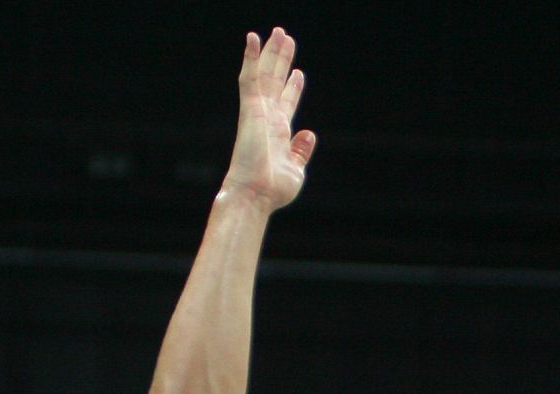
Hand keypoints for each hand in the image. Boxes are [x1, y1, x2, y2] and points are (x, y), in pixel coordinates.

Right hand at [222, 29, 316, 210]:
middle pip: (275, 82)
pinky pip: (250, 78)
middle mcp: (268, 119)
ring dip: (272, 53)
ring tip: (280, 33)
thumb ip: (301, 150)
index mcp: (279, 133)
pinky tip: (254, 38)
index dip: (292, 87)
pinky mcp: (251, 108)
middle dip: (282, 61)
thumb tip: (309, 134)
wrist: (256, 194)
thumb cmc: (274, 189)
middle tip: (287, 39)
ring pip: (265, 74)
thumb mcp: (296, 168)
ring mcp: (258, 112)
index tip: (298, 73)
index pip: (286, 103)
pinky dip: (252, 58)